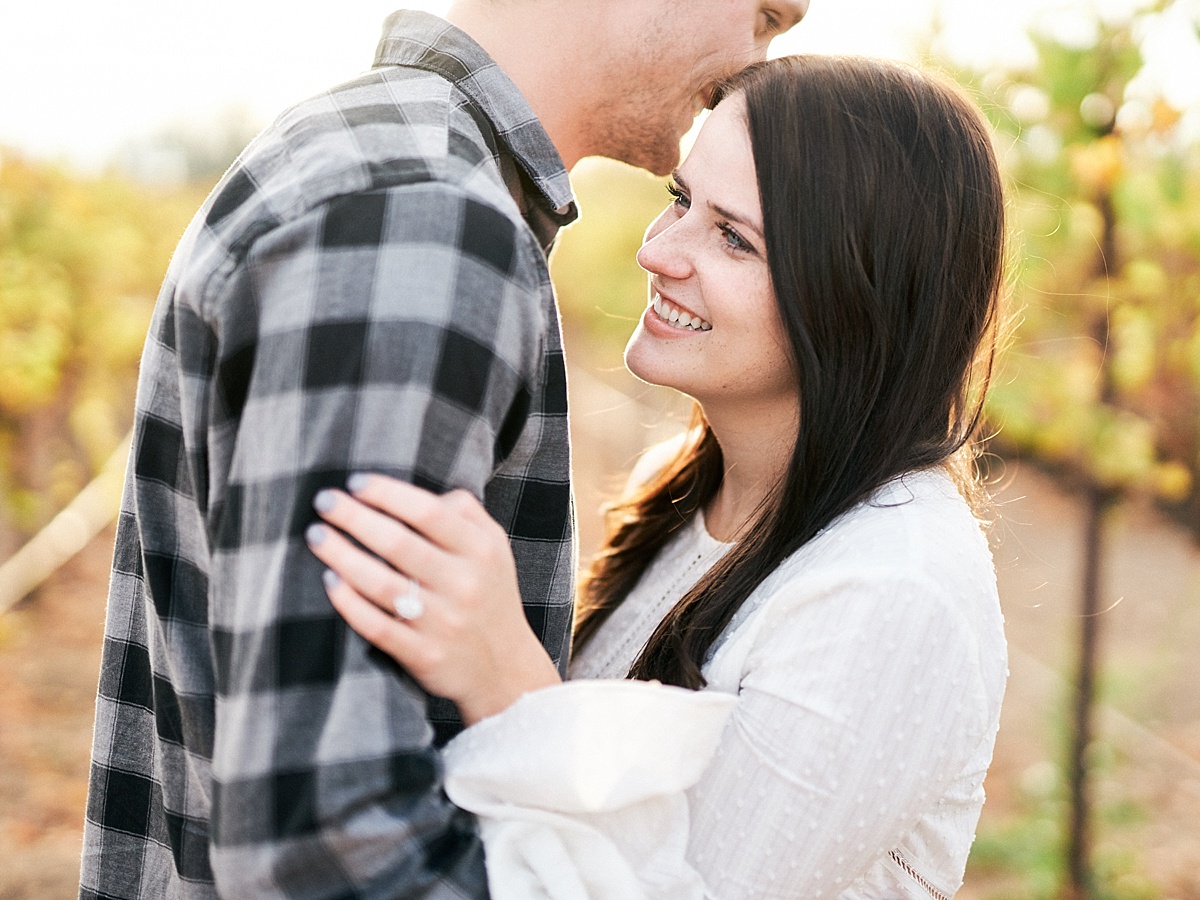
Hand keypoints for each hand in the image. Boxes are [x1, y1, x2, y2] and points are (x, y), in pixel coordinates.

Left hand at [305, 475, 560, 724]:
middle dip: (353, 517)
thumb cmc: (489, 595)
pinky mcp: (424, 655)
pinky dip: (349, 603)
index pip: (428, 512)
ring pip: (382, 584)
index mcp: (481, 551)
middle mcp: (464, 584)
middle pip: (398, 544)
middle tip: (324, 500)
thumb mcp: (494, 548)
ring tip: (316, 536)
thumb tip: (415, 493)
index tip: (355, 482)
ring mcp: (443, 623)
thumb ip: (464, 511)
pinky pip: (377, 626)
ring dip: (341, 556)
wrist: (506, 669)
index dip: (387, 493)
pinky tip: (330, 581)